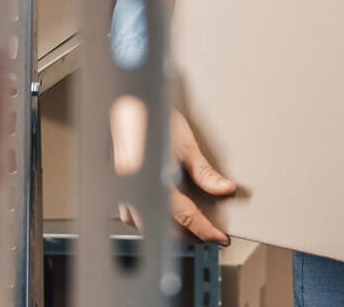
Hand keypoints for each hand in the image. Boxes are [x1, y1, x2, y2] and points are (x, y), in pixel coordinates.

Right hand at [112, 99, 234, 243]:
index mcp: (155, 181)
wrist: (127, 105)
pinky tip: (162, 210)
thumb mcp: (185, 144)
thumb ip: (204, 172)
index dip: (205, 230)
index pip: (186, 217)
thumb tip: (224, 188)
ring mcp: (125, 191)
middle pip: (167, 227)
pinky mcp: (119, 188)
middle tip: (209, 231)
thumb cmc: (151, 119)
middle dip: (190, 233)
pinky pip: (135, 214)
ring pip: (149, 224)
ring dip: (170, 228)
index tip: (218, 237)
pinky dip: (152, 217)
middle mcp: (137, 191)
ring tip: (190, 223)